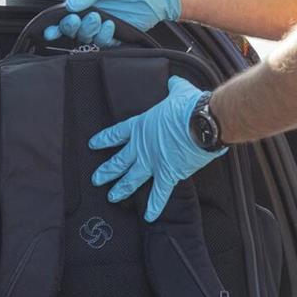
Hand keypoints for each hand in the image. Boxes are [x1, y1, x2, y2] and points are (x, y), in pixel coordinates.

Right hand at [44, 0, 180, 45]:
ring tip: (99, 18)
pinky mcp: (120, 36)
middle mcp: (95, 15)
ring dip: (89, 30)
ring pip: (88, 38)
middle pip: (75, 30)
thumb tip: (70, 5)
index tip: (50, 30)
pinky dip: (104, 36)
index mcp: (88, 1)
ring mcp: (107, 27)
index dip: (57, 25)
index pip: (67, 16)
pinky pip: (106, 43)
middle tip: (77, 20)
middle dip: (71, 27)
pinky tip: (110, 25)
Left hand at [88, 76, 226, 221]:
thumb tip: (173, 80)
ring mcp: (153, 162)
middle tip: (96, 179)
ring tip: (111, 197)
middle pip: (119, 160)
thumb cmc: (190, 106)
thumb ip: (173, 87)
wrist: (203, 122)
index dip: (105, 139)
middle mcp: (142, 146)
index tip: (94, 144)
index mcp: (142, 125)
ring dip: (121, 188)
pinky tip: (149, 217)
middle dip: (106, 170)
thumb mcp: (179, 91)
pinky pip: (159, 193)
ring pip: (132, 179)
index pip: (117, 133)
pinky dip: (155, 206)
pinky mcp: (168, 173)